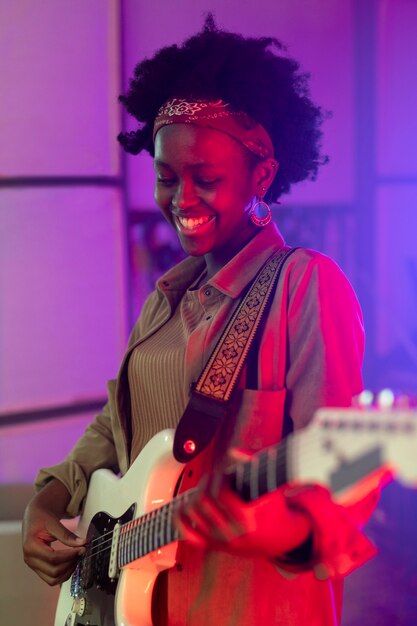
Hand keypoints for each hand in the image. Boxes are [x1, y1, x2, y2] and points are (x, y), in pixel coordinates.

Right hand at [22, 480, 85, 585]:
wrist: (34, 517)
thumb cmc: (42, 518)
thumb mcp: (54, 522)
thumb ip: (67, 534)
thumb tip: (82, 543)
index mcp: (30, 547)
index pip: (53, 558)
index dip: (70, 555)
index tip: (82, 548)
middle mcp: (29, 559)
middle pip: (53, 571)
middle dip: (70, 563)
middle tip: (81, 552)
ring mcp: (33, 565)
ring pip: (52, 579)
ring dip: (68, 571)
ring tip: (77, 557)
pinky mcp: (38, 568)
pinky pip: (51, 578)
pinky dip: (63, 574)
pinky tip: (71, 562)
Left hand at [176, 474, 311, 559]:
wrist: (280, 538)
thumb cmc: (275, 507)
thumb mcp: (271, 484)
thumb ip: (253, 463)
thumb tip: (231, 452)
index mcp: (248, 519)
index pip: (219, 493)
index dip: (217, 476)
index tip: (221, 470)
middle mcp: (232, 534)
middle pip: (204, 501)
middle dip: (205, 482)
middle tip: (212, 475)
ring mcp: (221, 542)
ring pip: (193, 514)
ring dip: (194, 494)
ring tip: (203, 486)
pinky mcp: (214, 546)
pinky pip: (188, 535)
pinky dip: (180, 520)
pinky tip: (182, 506)